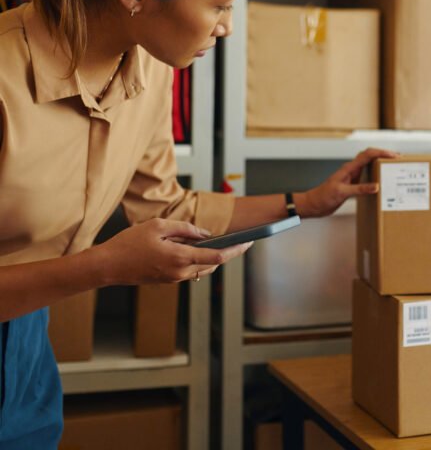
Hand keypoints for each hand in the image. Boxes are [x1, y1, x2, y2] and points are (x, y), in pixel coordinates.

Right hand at [94, 218, 251, 284]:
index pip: (216, 257)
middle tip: (238, 240)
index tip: (248, 243)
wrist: (107, 266)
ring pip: (202, 269)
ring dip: (211, 257)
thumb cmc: (129, 243)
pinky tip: (198, 249)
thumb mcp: (159, 225)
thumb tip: (205, 234)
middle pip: (212, 265)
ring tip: (219, 242)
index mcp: (180, 258)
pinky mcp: (168, 280)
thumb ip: (185, 229)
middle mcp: (180, 272)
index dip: (235, 250)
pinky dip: (198, 261)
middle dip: (226, 253)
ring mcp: (174, 279)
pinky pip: (190, 271)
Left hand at [298, 147, 399, 217]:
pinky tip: (381, 184)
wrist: (313, 205)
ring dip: (380, 165)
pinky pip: (366, 178)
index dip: (381, 153)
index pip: (368, 155)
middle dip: (384, 155)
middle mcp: (351, 170)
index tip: (394, 156)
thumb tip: (376, 186)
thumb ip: (359, 189)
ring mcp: (352, 177)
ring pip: (369, 166)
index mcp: (349, 168)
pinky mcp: (352, 186)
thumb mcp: (342, 193)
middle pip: (370, 157)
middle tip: (397, 159)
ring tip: (392, 169)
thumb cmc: (323, 196)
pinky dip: (375, 178)